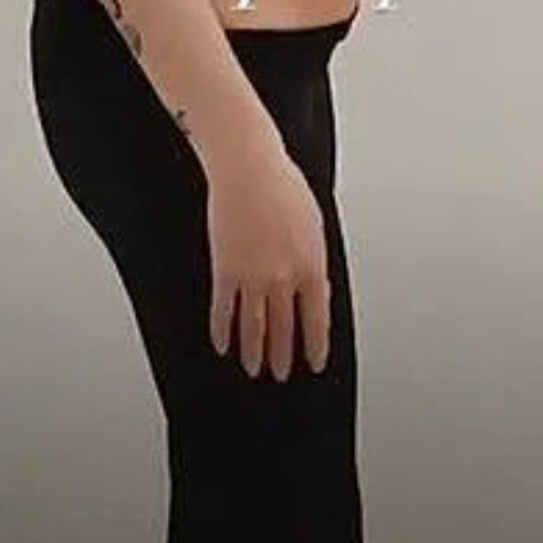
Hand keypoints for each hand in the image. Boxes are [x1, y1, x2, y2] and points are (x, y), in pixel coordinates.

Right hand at [205, 126, 330, 380]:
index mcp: (312, 266)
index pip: (317, 320)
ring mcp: (252, 278)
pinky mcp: (225, 271)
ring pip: (253, 328)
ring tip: (253, 369)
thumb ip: (317, 261)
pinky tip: (223, 345)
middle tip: (281, 374)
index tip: (314, 362)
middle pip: (284, 330)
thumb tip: (320, 290)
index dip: (315, 346)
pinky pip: (223, 312)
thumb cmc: (284, 185)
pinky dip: (222, 332)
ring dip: (254, 353)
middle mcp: (283, 278)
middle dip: (283, 356)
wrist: (249, 168)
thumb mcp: (316, 223)